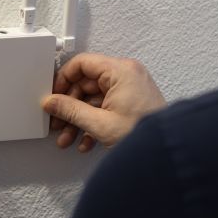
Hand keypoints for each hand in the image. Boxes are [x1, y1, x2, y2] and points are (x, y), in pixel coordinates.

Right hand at [42, 53, 165, 151]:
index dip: (63, 79)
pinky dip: (93, 123)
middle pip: (86, 84)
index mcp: (121, 71)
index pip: (82, 63)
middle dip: (69, 106)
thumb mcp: (99, 123)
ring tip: (68, 136)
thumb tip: (52, 103)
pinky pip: (105, 107)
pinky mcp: (132, 103)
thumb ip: (70, 110)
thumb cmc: (144, 134)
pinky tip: (85, 140)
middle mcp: (127, 75)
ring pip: (93, 99)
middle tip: (58, 120)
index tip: (54, 95)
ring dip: (78, 119)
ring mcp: (130, 89)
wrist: (165, 153)